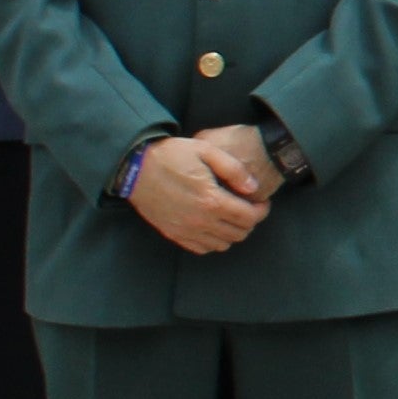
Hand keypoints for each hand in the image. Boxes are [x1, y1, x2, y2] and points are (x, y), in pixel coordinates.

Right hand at [128, 128, 270, 255]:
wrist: (135, 167)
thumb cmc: (172, 155)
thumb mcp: (206, 150)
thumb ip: (234, 169)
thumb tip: (253, 188)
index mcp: (211, 200)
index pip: (249, 217)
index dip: (262, 211)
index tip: (262, 202)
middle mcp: (200, 221)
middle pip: (239, 233)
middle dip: (250, 221)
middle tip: (248, 208)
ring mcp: (186, 230)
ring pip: (222, 244)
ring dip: (232, 232)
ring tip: (231, 216)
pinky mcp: (174, 234)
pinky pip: (202, 248)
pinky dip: (213, 241)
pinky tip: (213, 225)